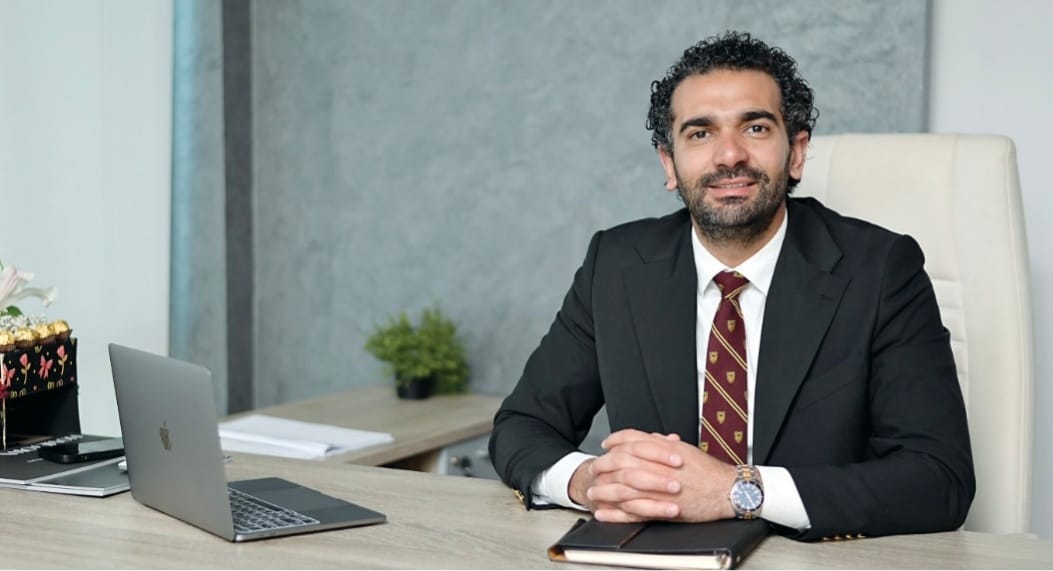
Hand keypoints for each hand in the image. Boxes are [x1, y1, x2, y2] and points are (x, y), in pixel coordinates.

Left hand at [581, 429, 737, 522]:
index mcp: (666, 450)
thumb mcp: (687, 450)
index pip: (633, 440)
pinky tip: (606, 513)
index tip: (606, 444)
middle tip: (593, 467)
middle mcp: (660, 467)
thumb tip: (652, 436)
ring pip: (624, 487)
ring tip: (593, 493)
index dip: (616, 441)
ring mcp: (660, 488)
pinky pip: (634, 511)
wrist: (728, 491)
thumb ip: (666, 443)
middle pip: (623, 462)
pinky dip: (617, 513)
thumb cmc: (710, 472)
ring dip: (605, 490)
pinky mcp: (663, 508)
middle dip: (604, 465)